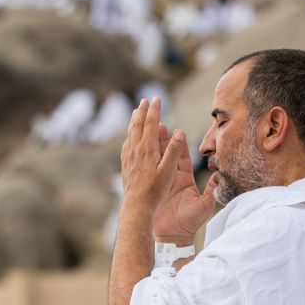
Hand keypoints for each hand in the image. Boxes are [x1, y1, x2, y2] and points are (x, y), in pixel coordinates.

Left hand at [120, 98, 182, 212]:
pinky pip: (126, 143)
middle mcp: (135, 150)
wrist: (136, 206)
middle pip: (137, 125)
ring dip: (134, 120)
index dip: (154, 110)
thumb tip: (179, 132)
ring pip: (130, 133)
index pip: (150, 124)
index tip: (157, 99)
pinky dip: (130, 134)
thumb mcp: (168, 171)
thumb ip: (174, 151)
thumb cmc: (155, 190)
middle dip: (142, 111)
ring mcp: (128, 157)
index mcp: (147, 149)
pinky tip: (130, 136)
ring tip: (136, 112)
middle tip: (145, 100)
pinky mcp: (125, 164)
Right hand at [153, 119, 217, 244]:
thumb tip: (220, 175)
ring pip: (156, 160)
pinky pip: (147, 172)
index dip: (179, 143)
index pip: (182, 157)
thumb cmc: (190, 223)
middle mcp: (172, 178)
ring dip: (152, 146)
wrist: (174, 237)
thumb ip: (212, 190)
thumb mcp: (205, 205)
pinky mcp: (152, 189)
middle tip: (159, 123)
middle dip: (162, 139)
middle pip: (167, 154)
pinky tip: (136, 150)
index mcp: (184, 179)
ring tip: (146, 132)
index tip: (177, 130)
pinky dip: (143, 161)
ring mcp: (161, 183)